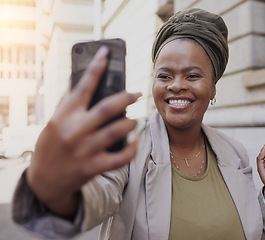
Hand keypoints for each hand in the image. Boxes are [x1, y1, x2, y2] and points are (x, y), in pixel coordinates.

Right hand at [26, 47, 140, 217]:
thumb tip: (80, 80)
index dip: (96, 66)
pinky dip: (132, 147)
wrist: (44, 180)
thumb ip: (68, 102)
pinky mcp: (93, 166)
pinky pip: (121, 156)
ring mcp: (86, 149)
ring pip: (119, 129)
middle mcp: (76, 130)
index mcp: (65, 115)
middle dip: (127, 97)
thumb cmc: (51, 146)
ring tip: (134, 120)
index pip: (83, 85)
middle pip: (108, 107)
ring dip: (132, 122)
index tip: (106, 52)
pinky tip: (135, 140)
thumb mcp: (54, 121)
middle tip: (137, 94)